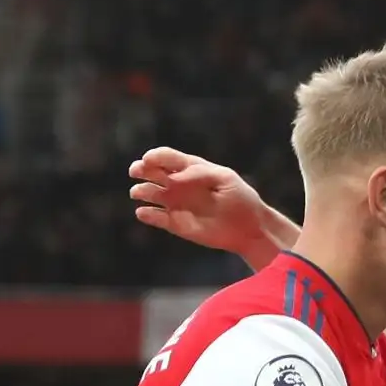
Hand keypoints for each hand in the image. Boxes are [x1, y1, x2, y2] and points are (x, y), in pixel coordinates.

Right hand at [127, 147, 276, 256]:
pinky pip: (155, 217)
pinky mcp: (175, 223)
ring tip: (139, 192)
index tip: (148, 159)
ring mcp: (175, 203)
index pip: (166, 157)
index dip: (155, 156)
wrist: (249, 228)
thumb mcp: (225, 179)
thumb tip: (175, 178)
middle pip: (152, 172)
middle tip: (136, 171)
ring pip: (149, 193)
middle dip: (141, 169)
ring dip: (141, 191)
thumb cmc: (240, 199)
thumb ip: (200, 174)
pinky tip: (144, 212)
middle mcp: (179, 184)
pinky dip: (146, 214)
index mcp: (191, 168)